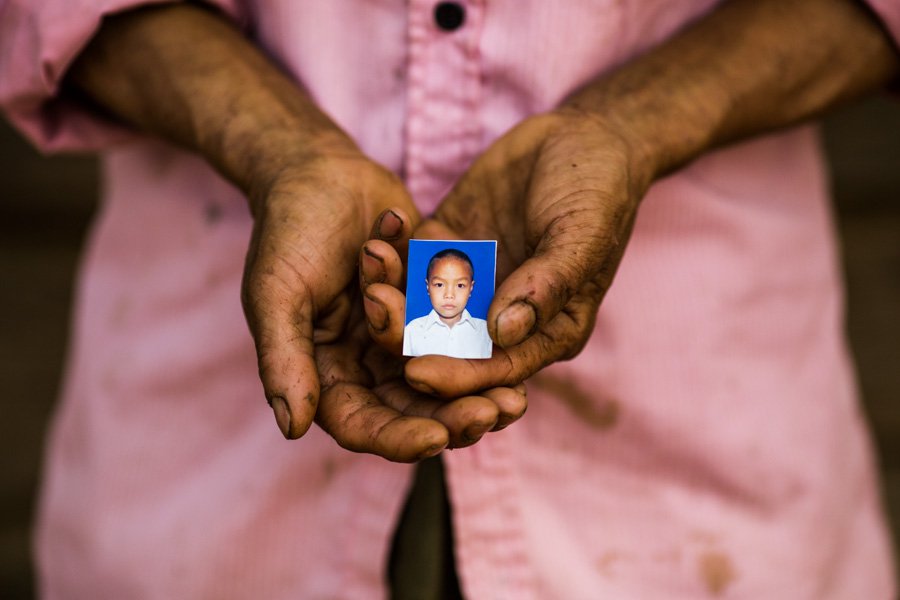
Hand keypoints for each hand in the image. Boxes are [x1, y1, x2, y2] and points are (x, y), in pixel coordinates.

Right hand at [242, 147, 525, 460]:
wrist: (322, 171)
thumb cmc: (289, 230)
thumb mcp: (277, 293)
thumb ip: (284, 359)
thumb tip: (292, 428)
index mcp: (324, 372)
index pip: (360, 423)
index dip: (398, 437)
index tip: (438, 437)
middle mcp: (365, 364)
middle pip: (412, 409)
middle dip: (453, 416)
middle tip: (497, 413)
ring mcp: (401, 337)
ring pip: (445, 378)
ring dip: (479, 388)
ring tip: (516, 398)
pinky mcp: (430, 307)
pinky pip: (462, 335)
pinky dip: (485, 344)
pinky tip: (516, 349)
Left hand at [363, 108, 651, 396]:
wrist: (584, 136)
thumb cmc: (598, 193)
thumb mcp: (582, 237)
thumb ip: (546, 286)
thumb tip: (505, 333)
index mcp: (545, 330)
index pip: (498, 367)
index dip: (459, 375)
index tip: (419, 373)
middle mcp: (501, 315)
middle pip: (448, 343)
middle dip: (410, 335)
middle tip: (378, 314)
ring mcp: (470, 281)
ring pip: (419, 303)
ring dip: (393, 291)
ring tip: (373, 268)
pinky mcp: (446, 246)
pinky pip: (410, 258)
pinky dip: (392, 252)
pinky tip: (381, 235)